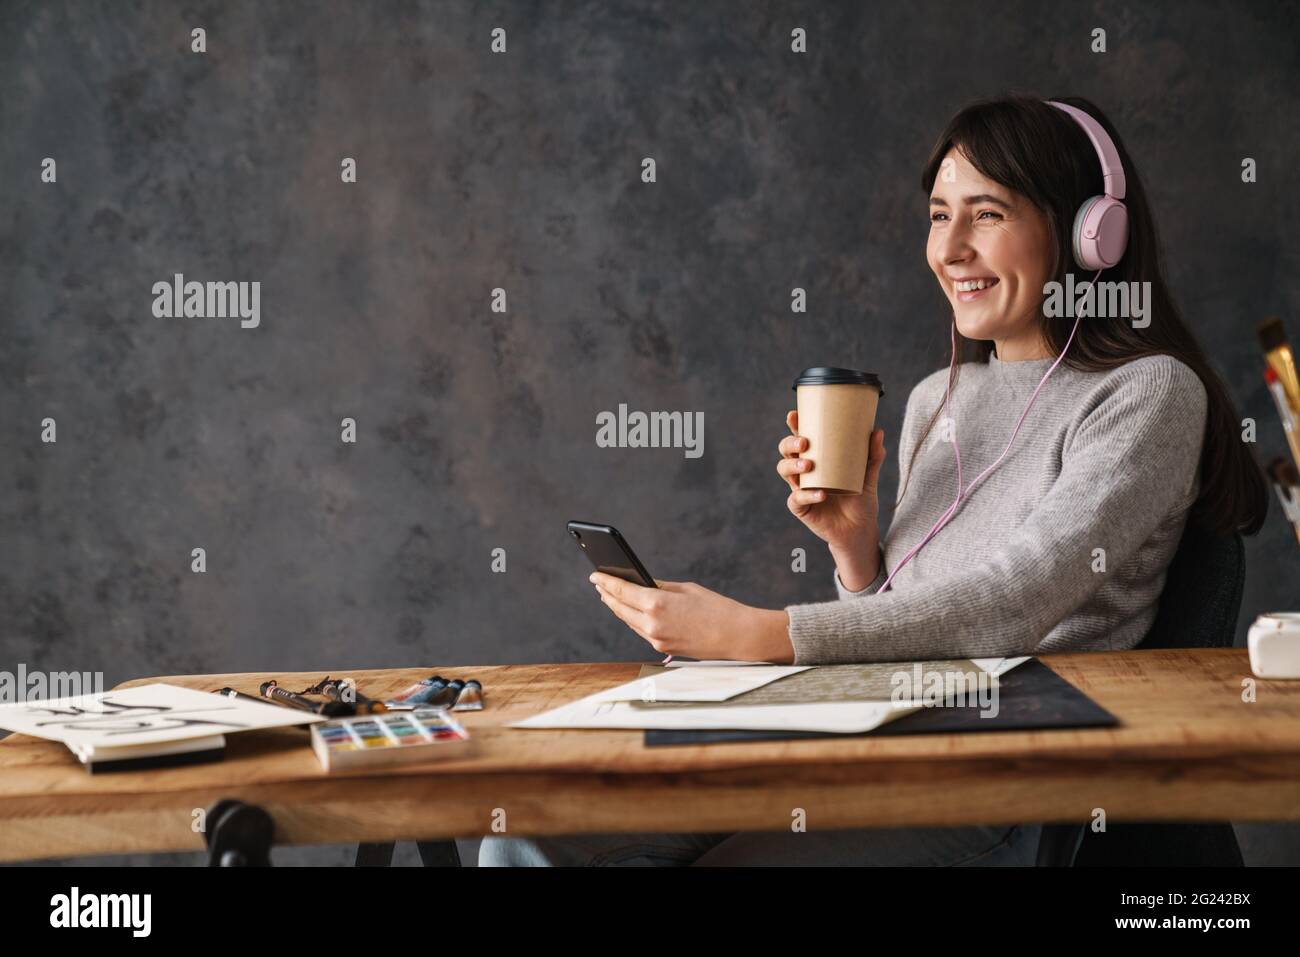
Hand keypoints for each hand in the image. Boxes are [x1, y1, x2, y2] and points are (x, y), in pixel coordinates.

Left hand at [588, 572, 793, 662]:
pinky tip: (629, 611)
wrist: (736, 636)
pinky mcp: (662, 648)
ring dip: (617, 607)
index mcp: (657, 604)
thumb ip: (659, 587)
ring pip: (628, 621)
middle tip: (598, 583)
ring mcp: (656, 639)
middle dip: (607, 594)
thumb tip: (642, 585)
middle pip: (620, 608)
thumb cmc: (716, 608)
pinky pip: (641, 631)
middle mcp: (652, 624)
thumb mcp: (685, 589)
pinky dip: (632, 619)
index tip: (595, 574)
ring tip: (610, 595)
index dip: (606, 582)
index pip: (622, 591)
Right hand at [776, 410, 885, 548]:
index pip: (801, 439)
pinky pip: (797, 500)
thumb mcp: (869, 476)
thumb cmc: (860, 500)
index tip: (794, 415)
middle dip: (790, 444)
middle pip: (786, 452)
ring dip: (793, 465)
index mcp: (816, 460)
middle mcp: (804, 473)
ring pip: (785, 471)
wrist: (860, 530)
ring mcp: (801, 490)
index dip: (794, 426)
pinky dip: (808, 495)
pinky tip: (821, 494)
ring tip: (808, 465)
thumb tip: (877, 431)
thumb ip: (873, 455)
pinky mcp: (802, 509)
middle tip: (805, 442)